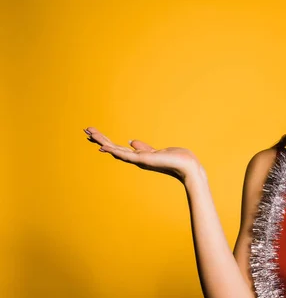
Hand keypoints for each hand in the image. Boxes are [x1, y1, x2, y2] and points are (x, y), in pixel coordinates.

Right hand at [84, 127, 201, 182]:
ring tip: (89, 133)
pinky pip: (125, 155)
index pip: (119, 147)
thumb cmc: (176, 159)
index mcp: (140, 156)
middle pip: (114, 147)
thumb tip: (131, 142)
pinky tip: (103, 147)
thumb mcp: (157, 150)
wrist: (188, 166)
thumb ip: (143, 147)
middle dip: (100, 139)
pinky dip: (114, 151)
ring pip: (116, 150)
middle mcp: (137, 159)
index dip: (106, 141)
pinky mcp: (144, 160)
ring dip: (102, 141)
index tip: (94, 135)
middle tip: (86, 130)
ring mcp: (139, 160)